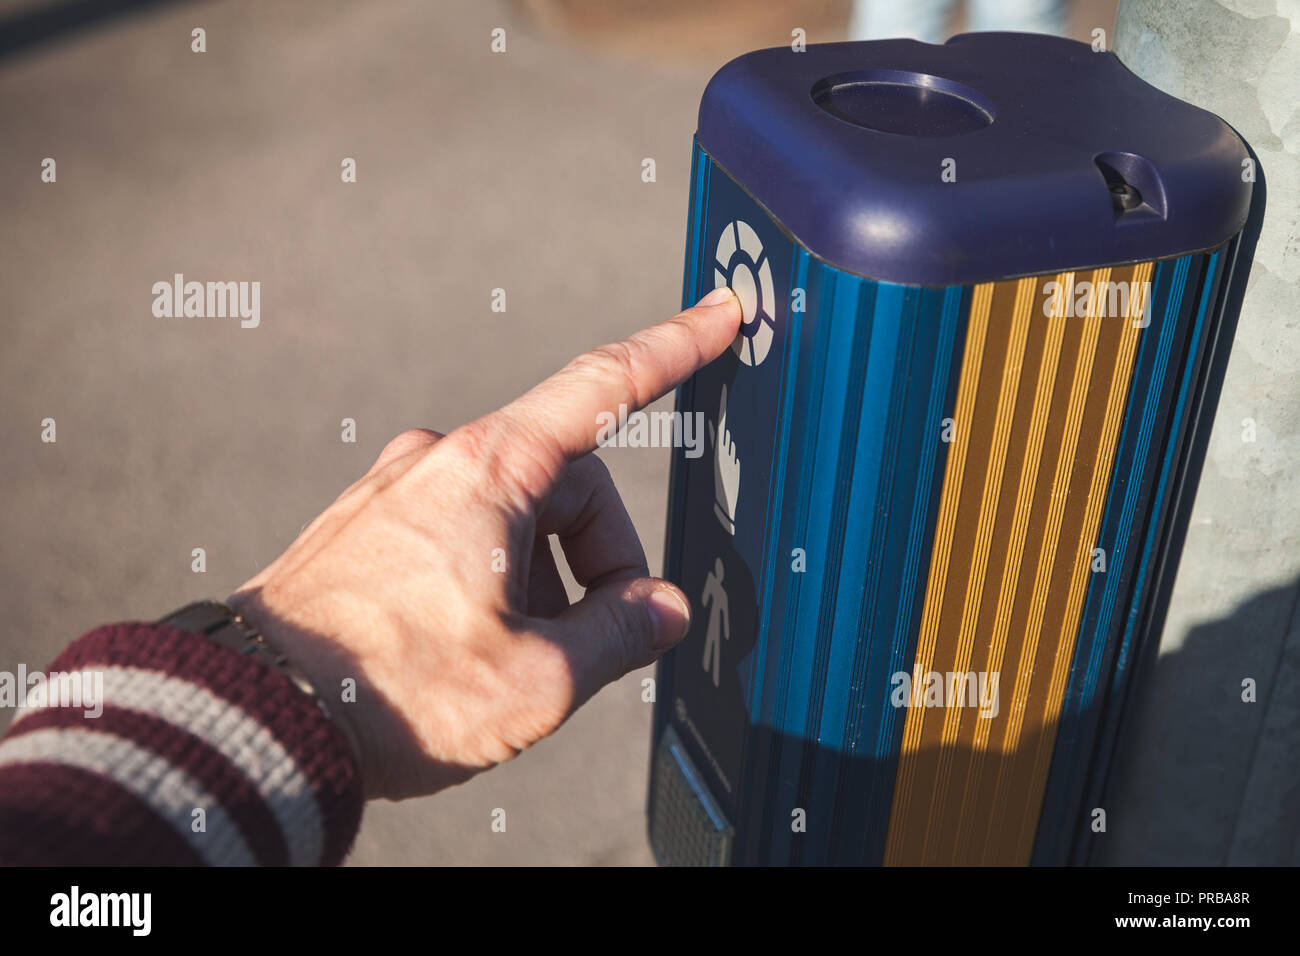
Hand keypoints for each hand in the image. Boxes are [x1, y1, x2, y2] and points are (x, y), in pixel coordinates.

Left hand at [228, 287, 740, 800]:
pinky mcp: (369, 528)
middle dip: (599, 561)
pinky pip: (461, 537)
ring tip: (511, 663)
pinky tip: (465, 649)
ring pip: (514, 519)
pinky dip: (492, 583)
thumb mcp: (539, 676)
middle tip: (590, 644)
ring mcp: (397, 492)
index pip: (605, 388)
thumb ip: (621, 633)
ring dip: (542, 582)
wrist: (254, 717)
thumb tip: (659, 611)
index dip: (676, 349)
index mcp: (490, 470)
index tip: (721, 314)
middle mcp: (439, 462)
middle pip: (567, 486)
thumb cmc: (393, 692)